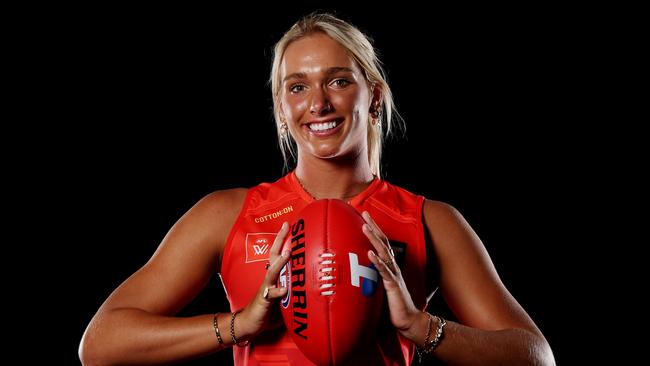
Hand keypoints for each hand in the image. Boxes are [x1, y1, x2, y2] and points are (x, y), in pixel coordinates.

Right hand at [238, 222, 290, 338]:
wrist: (250, 324)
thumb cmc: (268, 310)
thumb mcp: (285, 298)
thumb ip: (295, 290)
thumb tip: (312, 284)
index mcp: (275, 275)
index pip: (278, 253)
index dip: (283, 240)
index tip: (289, 225)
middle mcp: (270, 278)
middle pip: (273, 255)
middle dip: (279, 240)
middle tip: (286, 226)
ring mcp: (266, 287)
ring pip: (272, 271)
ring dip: (280, 262)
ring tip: (288, 253)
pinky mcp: (264, 299)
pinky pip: (271, 294)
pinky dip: (279, 291)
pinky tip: (285, 289)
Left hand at [362, 212, 421, 337]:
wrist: (408, 320)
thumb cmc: (392, 304)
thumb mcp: (378, 287)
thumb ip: (371, 276)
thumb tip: (355, 270)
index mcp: (389, 265)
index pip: (381, 242)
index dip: (374, 229)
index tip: (364, 216)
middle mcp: (392, 266)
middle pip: (383, 242)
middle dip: (374, 227)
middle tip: (364, 213)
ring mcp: (393, 275)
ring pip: (383, 252)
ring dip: (373, 239)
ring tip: (364, 227)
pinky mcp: (393, 285)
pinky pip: (385, 271)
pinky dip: (377, 261)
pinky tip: (370, 253)